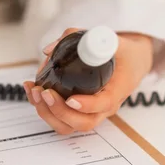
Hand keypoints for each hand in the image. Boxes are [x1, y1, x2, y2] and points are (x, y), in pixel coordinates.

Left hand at [24, 28, 153, 133]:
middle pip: (83, 122)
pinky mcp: (78, 113)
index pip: (104, 103)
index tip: (71, 99)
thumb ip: (78, 38)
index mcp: (118, 88)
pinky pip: (60, 120)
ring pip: (68, 126)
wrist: (131, 63)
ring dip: (47, 113)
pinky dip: (43, 110)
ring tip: (35, 91)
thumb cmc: (120, 53)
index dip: (87, 105)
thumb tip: (49, 51)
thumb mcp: (106, 38)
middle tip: (45, 92)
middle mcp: (104, 107)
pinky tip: (33, 91)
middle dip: (59, 111)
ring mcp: (91, 113)